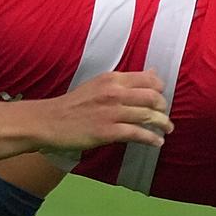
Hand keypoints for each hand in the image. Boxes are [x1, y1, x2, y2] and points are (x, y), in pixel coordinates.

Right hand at [35, 70, 173, 151]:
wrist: (49, 121)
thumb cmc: (73, 104)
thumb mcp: (99, 84)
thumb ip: (125, 81)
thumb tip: (153, 73)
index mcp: (112, 79)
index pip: (148, 79)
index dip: (160, 89)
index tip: (161, 97)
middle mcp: (114, 93)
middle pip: (152, 97)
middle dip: (163, 108)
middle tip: (164, 116)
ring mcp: (111, 112)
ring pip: (148, 116)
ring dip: (162, 124)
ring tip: (167, 130)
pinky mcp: (107, 131)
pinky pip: (137, 134)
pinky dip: (151, 139)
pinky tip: (157, 143)